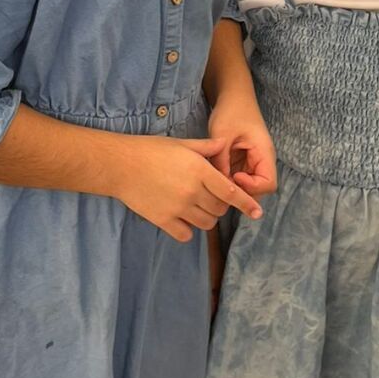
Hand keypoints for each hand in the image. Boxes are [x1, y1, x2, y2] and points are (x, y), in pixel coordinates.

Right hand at [115, 136, 262, 242]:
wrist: (120, 164)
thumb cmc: (150, 149)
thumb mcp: (181, 143)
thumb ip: (205, 147)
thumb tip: (223, 144)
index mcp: (199, 171)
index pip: (231, 193)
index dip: (247, 204)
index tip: (258, 212)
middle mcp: (192, 192)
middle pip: (219, 209)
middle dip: (221, 205)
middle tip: (211, 196)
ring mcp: (178, 208)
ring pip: (206, 223)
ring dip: (206, 217)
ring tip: (197, 207)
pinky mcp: (163, 220)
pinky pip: (186, 234)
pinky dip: (188, 229)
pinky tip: (182, 219)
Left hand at [208, 96, 276, 198]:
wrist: (233, 96)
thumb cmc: (231, 110)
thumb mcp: (223, 133)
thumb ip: (221, 160)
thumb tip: (217, 185)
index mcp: (264, 153)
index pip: (268, 184)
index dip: (251, 187)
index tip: (233, 176)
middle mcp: (262, 161)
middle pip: (259, 189)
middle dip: (241, 191)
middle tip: (220, 184)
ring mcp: (253, 162)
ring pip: (248, 186)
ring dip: (234, 186)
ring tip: (215, 179)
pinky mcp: (244, 161)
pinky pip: (239, 178)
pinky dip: (228, 179)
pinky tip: (215, 173)